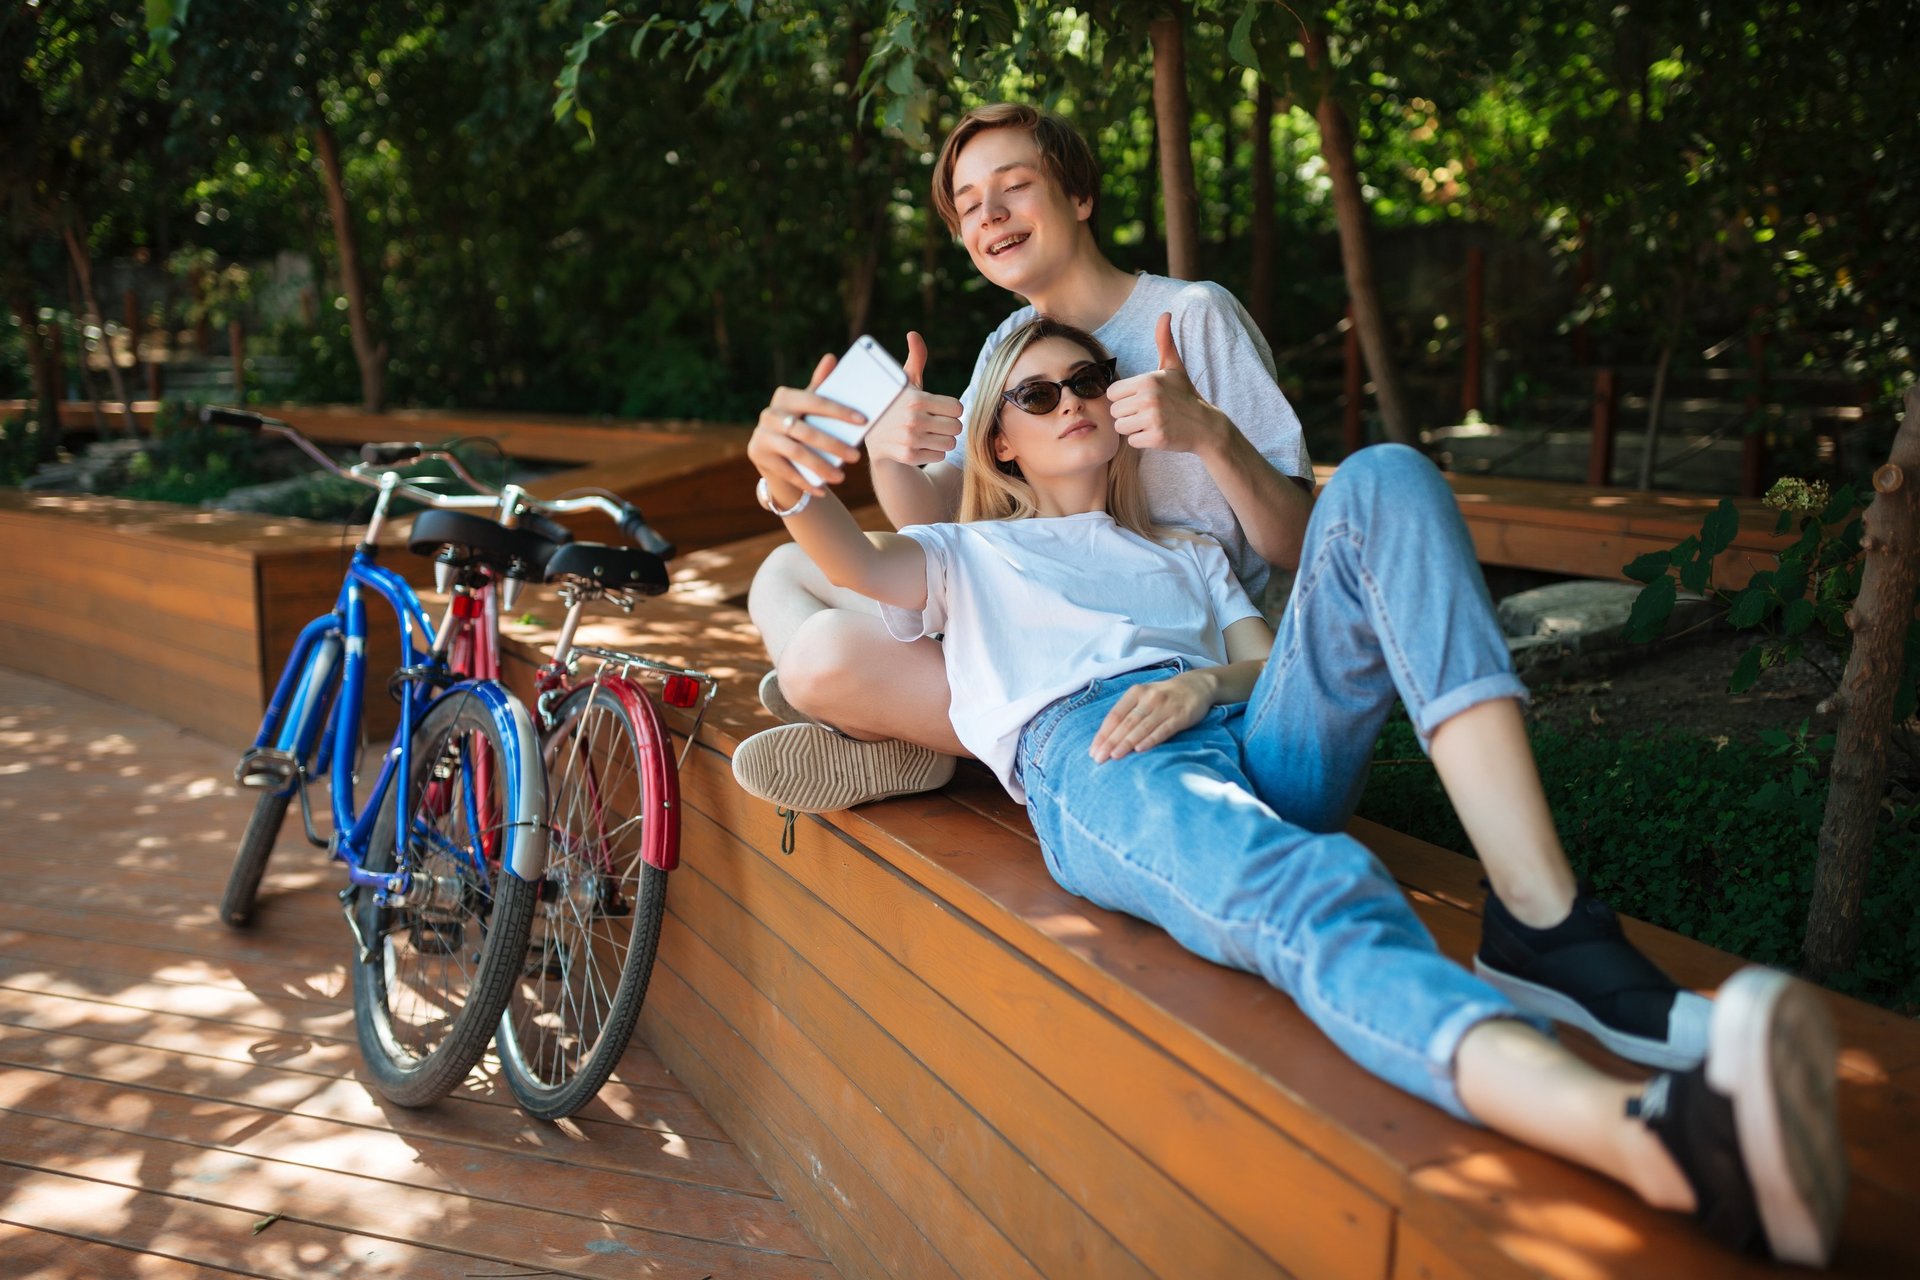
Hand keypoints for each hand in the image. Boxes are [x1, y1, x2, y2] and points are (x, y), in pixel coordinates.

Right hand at [749, 353, 864, 501]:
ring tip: (841, 477)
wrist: (774, 453)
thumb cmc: (800, 424)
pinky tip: (823, 490)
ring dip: (821, 467)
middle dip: (833, 445)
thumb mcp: (809, 407)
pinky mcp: (758, 455)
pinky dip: (806, 482)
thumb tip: (831, 358)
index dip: (839, 410)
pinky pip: (786, 471)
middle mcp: (769, 413)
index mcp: (784, 396)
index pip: (815, 401)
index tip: (863, 421)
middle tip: (856, 457)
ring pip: (796, 452)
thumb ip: (821, 385)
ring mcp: (761, 435)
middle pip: (806, 430)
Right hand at [863, 331, 965, 466]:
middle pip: (957, 427)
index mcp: (916, 399)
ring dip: (942, 439)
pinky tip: (919, 444)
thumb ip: (916, 358)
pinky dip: (932, 451)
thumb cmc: (895, 404)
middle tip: (934, 422)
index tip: (938, 408)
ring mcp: (911, 439)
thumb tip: (913, 334)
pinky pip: (939, 454)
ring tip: (927, 433)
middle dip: (948, 425)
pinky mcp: (909, 456)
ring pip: (950, 442)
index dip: (950, 408)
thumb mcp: (904, 381)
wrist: (873, 436)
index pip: (958, 408)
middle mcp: (914, 419)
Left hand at [1089, 672, 1214, 762]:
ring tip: (1114, 756)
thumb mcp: (1143, 697)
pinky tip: (1140, 749)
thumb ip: (1128, 713)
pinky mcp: (1181, 716)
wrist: (1196, 686)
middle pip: (1126, 723)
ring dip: (1127, 742)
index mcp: (1135, 693)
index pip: (1114, 715)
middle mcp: (1149, 698)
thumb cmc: (1163, 697)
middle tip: (1099, 758)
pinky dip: (1151, 739)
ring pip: (1142, 727)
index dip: (1103, 734)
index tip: (1093, 750)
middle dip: (1111, 741)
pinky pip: (1163, 730)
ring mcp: (1165, 707)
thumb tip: (1106, 738)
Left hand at [1107, 311, 1229, 456]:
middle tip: (1147, 413)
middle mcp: (1149, 398)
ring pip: (1121, 427)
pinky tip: (1157, 433)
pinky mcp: (1156, 438)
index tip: (1140, 399)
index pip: (1112, 393)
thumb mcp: (1174, 367)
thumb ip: (1164, 341)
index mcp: (1147, 380)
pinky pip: (1132, 441)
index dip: (1124, 398)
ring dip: (1133, 428)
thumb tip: (1165, 313)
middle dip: (1127, 414)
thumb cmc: (1184, 395)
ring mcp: (1153, 419)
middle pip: (1114, 411)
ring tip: (1151, 422)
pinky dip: (1142, 440)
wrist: (1205, 425)